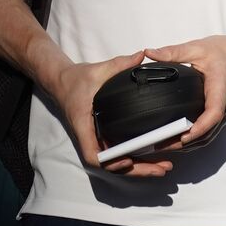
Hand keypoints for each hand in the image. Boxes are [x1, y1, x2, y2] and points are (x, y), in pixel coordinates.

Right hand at [42, 51, 173, 176]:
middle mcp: (91, 137)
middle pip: (112, 164)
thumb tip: (141, 55)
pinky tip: (152, 157)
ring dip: (138, 167)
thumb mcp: (98, 70)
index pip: (94, 154)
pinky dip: (134, 158)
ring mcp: (97, 138)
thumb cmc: (76, 79)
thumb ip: (120, 64)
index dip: (111, 162)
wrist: (62, 81)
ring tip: (162, 167)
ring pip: (117, 161)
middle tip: (161, 169)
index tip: (128, 161)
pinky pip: (118, 151)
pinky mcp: (102, 135)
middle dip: (137, 170)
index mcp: (85, 125)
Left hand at [144, 32, 225, 149]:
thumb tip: (150, 53)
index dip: (199, 128)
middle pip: (209, 131)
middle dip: (187, 142)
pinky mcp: (223, 115)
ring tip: (165, 146)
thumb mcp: (196, 48)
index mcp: (220, 87)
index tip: (183, 136)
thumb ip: (172, 52)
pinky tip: (179, 140)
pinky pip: (211, 132)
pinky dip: (196, 140)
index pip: (214, 113)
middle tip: (161, 144)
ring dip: (190, 145)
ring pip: (210, 136)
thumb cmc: (223, 52)